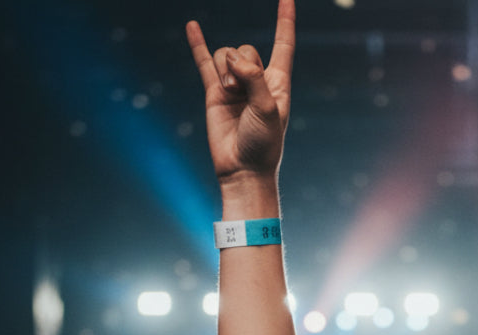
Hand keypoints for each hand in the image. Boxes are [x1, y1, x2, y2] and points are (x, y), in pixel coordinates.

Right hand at [186, 0, 295, 182]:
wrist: (242, 170)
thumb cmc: (263, 145)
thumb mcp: (267, 110)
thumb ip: (254, 79)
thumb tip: (234, 58)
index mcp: (278, 84)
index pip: (283, 45)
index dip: (285, 21)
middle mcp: (257, 81)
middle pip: (245, 49)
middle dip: (239, 63)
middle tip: (239, 90)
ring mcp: (234, 86)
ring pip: (225, 55)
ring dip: (224, 70)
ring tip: (228, 94)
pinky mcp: (214, 93)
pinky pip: (204, 62)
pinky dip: (198, 44)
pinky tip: (193, 26)